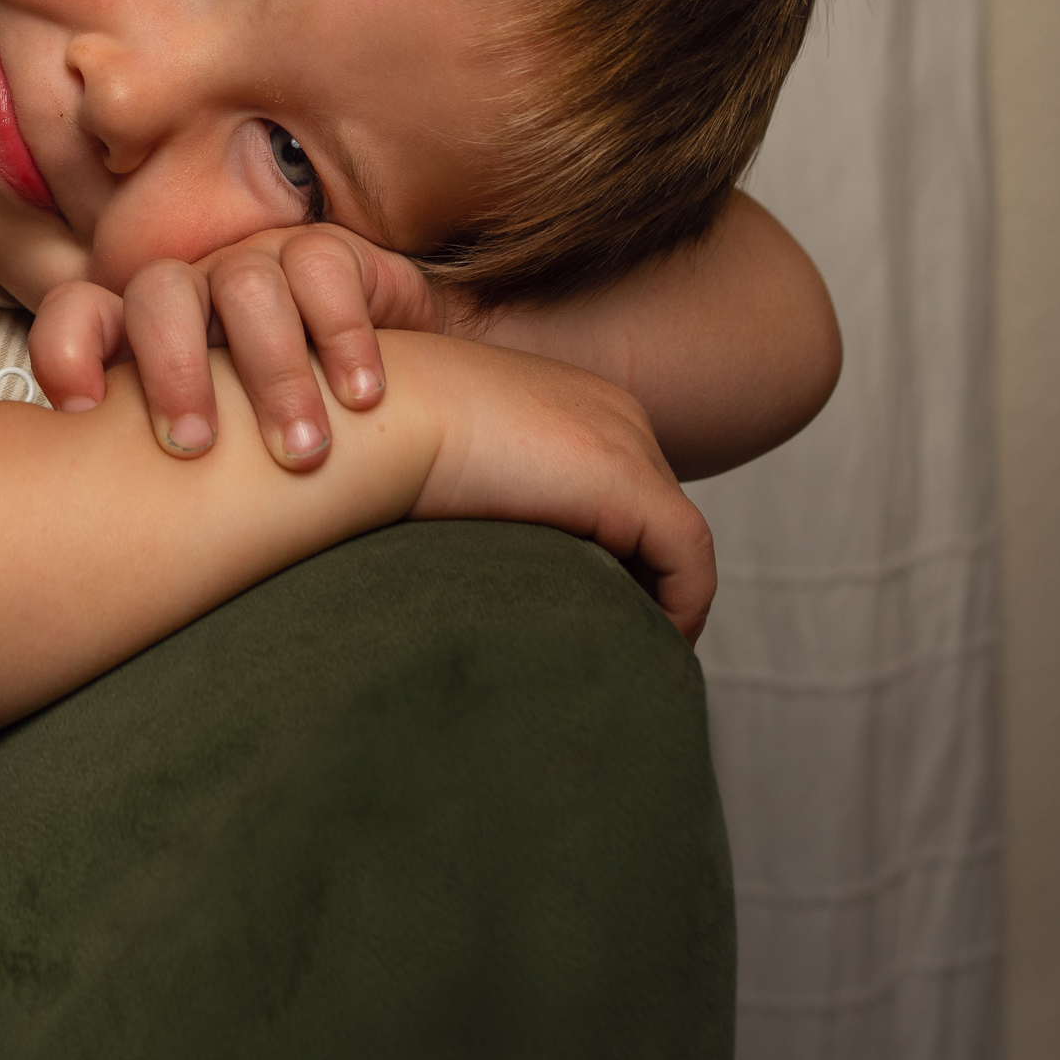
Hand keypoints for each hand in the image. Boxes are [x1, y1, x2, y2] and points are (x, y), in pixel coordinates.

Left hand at [31, 224, 442, 470]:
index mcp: (142, 335)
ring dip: (275, 377)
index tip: (81, 411)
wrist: (388, 400)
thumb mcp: (204, 460)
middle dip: (176, 371)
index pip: (79, 312)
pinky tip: (361, 398)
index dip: (67, 348)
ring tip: (302, 454)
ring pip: (248, 288)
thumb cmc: (269, 446)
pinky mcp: (326, 252)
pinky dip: (342, 339)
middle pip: (160, 293)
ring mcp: (257, 265)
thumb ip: (142, 470)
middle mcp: (194, 293)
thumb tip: (91, 532)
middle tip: (197, 447)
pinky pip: (322, 270)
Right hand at [391, 332, 716, 643]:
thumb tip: (459, 550)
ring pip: (675, 538)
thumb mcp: (434, 464)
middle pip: (651, 512)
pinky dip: (682, 609)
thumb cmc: (375, 444)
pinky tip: (649, 651)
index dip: (614, 552)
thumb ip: (469, 494)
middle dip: (644, 578)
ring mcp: (625, 441)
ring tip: (632, 658)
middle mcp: (609, 412)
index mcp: (566, 401)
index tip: (589, 609)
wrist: (371, 416)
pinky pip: (689, 560)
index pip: (615, 486)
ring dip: (664, 602)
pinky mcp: (629, 481)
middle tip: (618, 645)